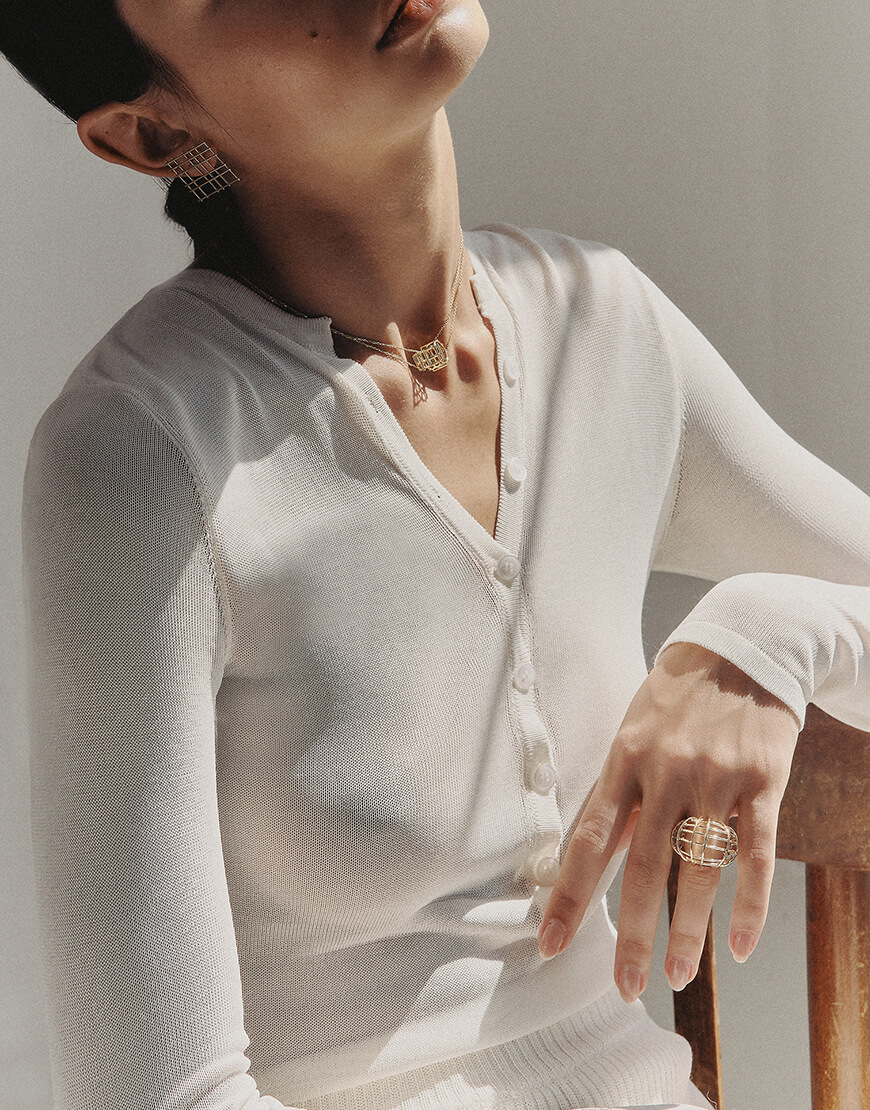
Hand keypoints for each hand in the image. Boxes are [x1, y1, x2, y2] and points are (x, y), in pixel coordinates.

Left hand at [537, 643, 800, 999]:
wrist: (743, 649)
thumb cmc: (677, 697)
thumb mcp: (633, 730)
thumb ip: (617, 791)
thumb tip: (591, 855)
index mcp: (624, 758)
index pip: (589, 839)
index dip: (568, 895)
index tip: (550, 943)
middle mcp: (666, 771)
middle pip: (644, 866)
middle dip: (631, 933)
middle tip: (626, 985)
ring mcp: (716, 777)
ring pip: (699, 869)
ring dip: (688, 931)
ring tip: (676, 976)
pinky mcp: (763, 782)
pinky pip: (756, 854)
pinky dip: (749, 905)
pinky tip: (738, 944)